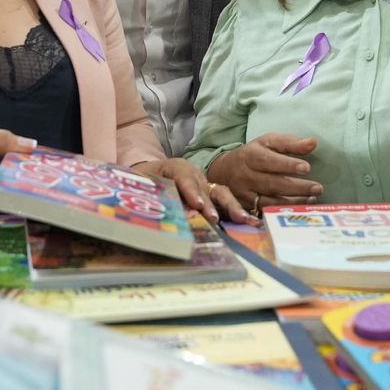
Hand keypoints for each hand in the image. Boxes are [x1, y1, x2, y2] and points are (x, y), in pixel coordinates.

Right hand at [0, 123, 34, 216]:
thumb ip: (2, 139)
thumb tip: (31, 147)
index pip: (6, 180)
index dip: (26, 179)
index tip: (45, 175)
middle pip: (7, 193)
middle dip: (23, 185)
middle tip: (42, 177)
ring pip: (1, 201)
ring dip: (11, 192)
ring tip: (23, 180)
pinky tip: (4, 187)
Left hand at [131, 158, 254, 224]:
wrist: (150, 176)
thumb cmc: (144, 181)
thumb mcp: (140, 184)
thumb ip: (149, 195)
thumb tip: (159, 213)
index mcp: (174, 167)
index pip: (183, 175)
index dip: (190, 190)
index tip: (197, 204)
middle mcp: (194, 175)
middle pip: (205, 186)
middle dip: (211, 203)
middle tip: (214, 218)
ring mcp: (205, 184)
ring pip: (220, 193)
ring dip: (230, 206)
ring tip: (242, 220)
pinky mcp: (211, 196)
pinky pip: (224, 202)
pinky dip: (236, 211)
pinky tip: (249, 222)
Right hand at [205, 133, 321, 216]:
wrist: (224, 171)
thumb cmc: (252, 154)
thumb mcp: (267, 142)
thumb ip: (290, 143)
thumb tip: (313, 142)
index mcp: (250, 156)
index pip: (269, 161)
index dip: (287, 165)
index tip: (307, 168)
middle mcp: (246, 176)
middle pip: (271, 183)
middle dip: (296, 187)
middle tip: (317, 188)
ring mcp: (245, 193)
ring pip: (269, 200)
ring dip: (293, 202)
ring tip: (312, 199)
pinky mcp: (246, 207)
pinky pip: (266, 212)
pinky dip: (283, 211)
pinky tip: (299, 209)